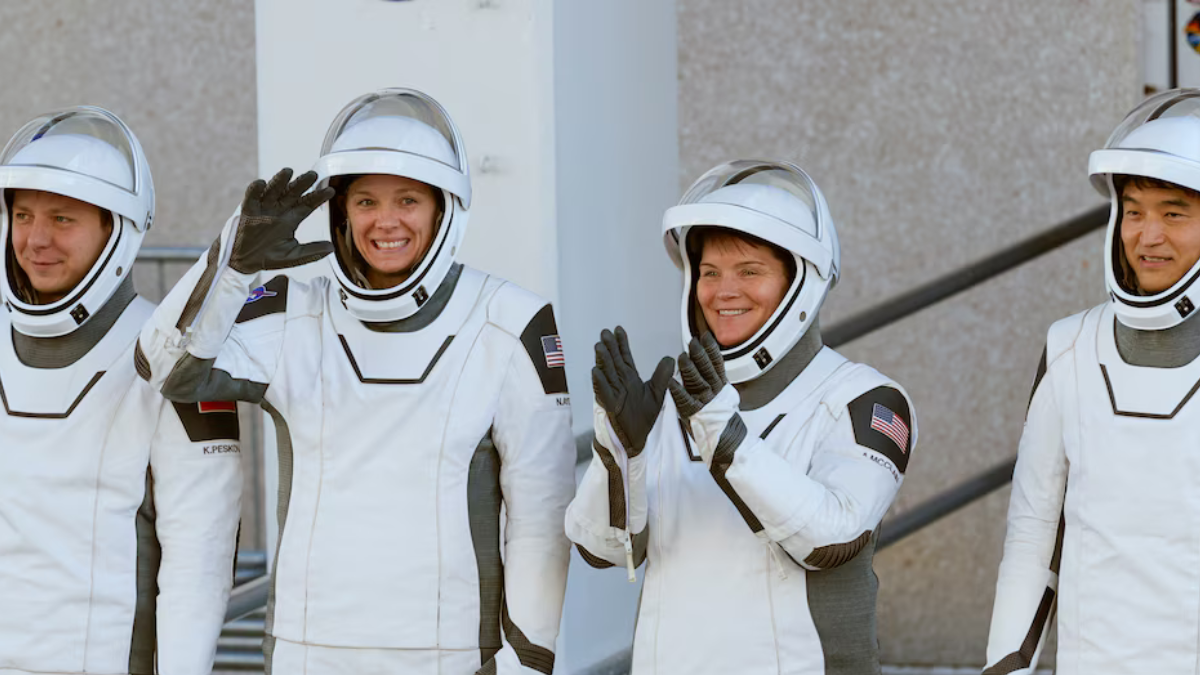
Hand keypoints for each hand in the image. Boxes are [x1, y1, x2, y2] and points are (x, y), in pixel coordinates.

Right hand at [229, 168, 335, 273]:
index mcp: (291, 219)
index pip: (307, 205)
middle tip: (313, 175)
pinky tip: (261, 183)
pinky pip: (251, 197)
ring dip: (280, 181)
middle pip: (292, 193)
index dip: (318, 197)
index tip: (330, 191)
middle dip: (302, 183)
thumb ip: (312, 251)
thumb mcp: (293, 256)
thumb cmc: (269, 257)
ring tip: (288, 172)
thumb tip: (331, 247)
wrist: (244, 262)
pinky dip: (255, 190)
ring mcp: (263, 209)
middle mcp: (278, 210)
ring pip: (273, 191)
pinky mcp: (248, 211)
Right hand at [592, 326, 674, 456]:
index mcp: (630, 379)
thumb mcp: (657, 394)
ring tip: (599, 346)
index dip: (621, 344)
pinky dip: (600, 382)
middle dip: (609, 347)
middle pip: (614, 362)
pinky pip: (603, 393)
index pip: (625, 357)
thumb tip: (670, 358)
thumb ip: (662, 376)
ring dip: (602, 361)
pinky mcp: (610, 406)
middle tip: (605, 332)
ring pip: (607, 374)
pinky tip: (596, 371)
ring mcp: (613, 394)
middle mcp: (620, 383)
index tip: (618, 330)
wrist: (636, 439)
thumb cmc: (643, 417)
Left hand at [669, 332, 746, 467]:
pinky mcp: (694, 413)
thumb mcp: (724, 396)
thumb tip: (708, 363)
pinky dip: (678, 391)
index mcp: (721, 385)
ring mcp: (705, 402)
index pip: (716, 363)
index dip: (711, 349)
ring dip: (689, 368)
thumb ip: (715, 380)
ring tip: (682, 356)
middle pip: (707, 368)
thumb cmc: (723, 419)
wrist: (728, 442)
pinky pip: (685, 400)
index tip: (706, 336)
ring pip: (697, 381)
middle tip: (693, 341)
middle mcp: (715, 391)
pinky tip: (671, 382)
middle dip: (700, 353)